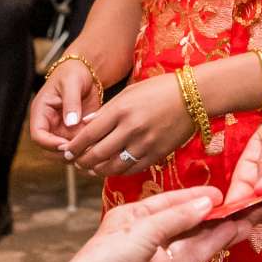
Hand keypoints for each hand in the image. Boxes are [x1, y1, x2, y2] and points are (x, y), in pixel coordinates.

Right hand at [29, 57, 103, 151]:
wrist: (87, 72)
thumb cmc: (74, 72)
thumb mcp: (72, 83)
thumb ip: (71, 102)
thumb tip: (70, 122)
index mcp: (41, 111)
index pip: (38, 135)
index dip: (50, 144)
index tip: (67, 145)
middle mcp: (49, 123)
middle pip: (50, 148)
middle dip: (65, 152)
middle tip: (82, 151)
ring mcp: (62, 129)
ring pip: (65, 150)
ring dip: (77, 152)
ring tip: (92, 149)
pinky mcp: (75, 131)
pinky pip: (78, 145)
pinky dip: (86, 148)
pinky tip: (97, 146)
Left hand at [33, 188, 252, 261]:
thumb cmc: (105, 258)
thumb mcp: (141, 229)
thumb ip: (177, 218)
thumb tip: (207, 203)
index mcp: (134, 214)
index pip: (170, 201)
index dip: (195, 196)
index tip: (220, 193)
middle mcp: (148, 233)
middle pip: (185, 219)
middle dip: (211, 212)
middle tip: (239, 204)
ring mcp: (159, 256)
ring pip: (194, 238)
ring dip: (218, 229)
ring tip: (244, 217)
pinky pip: (194, 256)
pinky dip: (213, 245)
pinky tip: (231, 233)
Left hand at [63, 73, 193, 176]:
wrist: (195, 96)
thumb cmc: (160, 89)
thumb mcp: (128, 92)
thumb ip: (106, 111)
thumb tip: (85, 125)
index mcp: (120, 110)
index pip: (88, 135)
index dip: (74, 147)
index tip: (66, 152)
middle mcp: (130, 129)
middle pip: (97, 154)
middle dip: (82, 162)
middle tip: (76, 163)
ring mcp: (145, 144)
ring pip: (114, 166)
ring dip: (99, 170)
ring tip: (92, 169)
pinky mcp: (157, 154)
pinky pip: (132, 169)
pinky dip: (119, 171)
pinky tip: (113, 169)